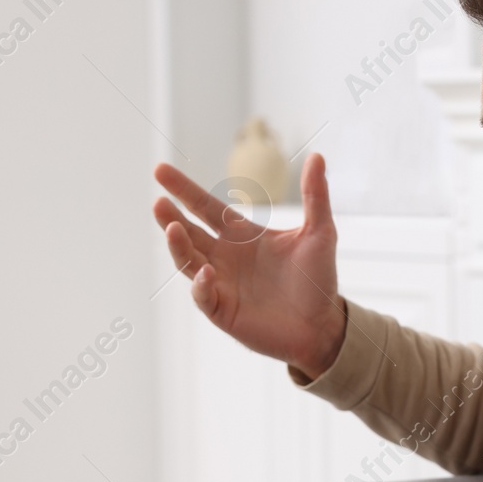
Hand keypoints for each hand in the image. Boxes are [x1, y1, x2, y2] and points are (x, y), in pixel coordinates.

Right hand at [152, 153, 346, 378]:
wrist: (323, 326)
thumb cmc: (318, 280)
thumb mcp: (320, 232)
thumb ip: (315, 195)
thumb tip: (318, 155)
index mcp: (241, 235)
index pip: (205, 207)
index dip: (184, 190)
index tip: (160, 171)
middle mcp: (225, 257)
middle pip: (189, 232)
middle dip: (171, 217)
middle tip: (158, 202)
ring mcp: (221, 284)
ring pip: (188, 261)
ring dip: (178, 245)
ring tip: (172, 228)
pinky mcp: (223, 311)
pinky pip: (203, 295)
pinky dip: (200, 283)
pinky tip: (206, 270)